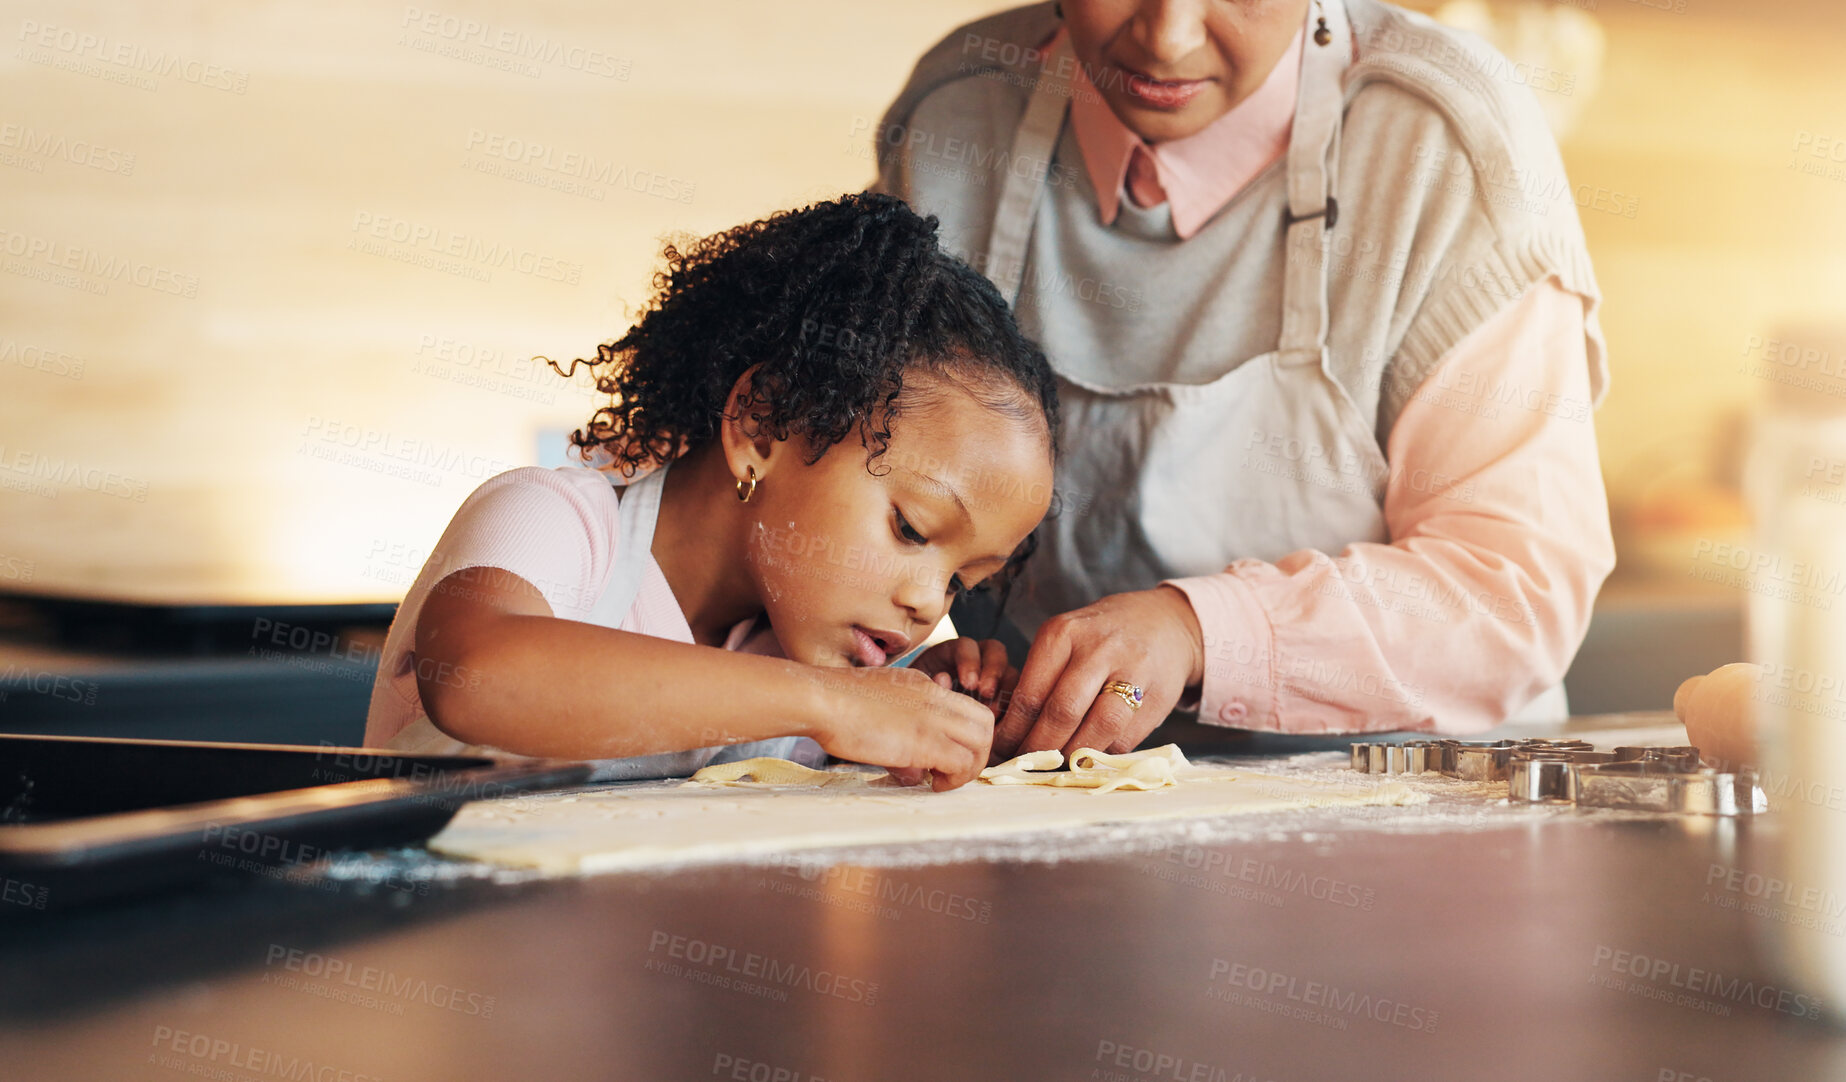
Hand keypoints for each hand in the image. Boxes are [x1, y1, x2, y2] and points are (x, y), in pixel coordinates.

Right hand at [809, 665, 994, 790]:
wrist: (821, 698)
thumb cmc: (835, 704)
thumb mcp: (878, 704)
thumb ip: (900, 726)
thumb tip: (912, 768)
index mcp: (923, 685)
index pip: (967, 707)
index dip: (966, 735)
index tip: (949, 753)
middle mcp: (935, 698)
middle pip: (985, 723)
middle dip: (977, 752)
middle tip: (954, 771)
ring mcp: (931, 718)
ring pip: (981, 743)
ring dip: (969, 768)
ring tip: (943, 781)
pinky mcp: (923, 741)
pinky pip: (961, 763)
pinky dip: (954, 779)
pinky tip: (934, 785)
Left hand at [910, 637, 1019, 718]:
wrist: (918, 727)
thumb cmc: (914, 707)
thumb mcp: (915, 693)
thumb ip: (928, 685)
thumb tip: (943, 679)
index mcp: (950, 654)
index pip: (965, 645)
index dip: (970, 660)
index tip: (967, 683)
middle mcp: (975, 661)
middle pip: (995, 651)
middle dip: (993, 670)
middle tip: (985, 692)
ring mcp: (992, 679)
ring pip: (1010, 672)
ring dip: (1006, 689)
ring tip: (994, 712)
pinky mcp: (1002, 698)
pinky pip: (1015, 696)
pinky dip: (1010, 708)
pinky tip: (1000, 724)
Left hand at [991, 585, 1204, 763]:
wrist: (1165, 622)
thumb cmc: (1102, 636)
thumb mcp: (1067, 638)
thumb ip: (1042, 677)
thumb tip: (1010, 732)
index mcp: (1064, 634)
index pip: (1030, 694)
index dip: (1013, 732)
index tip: (1001, 750)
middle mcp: (1099, 649)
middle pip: (1062, 713)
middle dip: (1040, 747)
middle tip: (1027, 762)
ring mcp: (1133, 672)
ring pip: (1098, 728)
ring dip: (1074, 755)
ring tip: (1058, 763)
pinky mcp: (1159, 696)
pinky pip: (1125, 737)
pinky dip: (1104, 753)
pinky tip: (1090, 753)